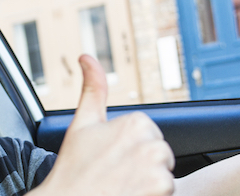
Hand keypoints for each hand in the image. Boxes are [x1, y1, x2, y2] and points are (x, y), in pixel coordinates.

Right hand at [31, 55, 174, 195]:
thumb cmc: (73, 169)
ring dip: (147, 183)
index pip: (148, 137)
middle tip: (115, 176)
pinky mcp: (162, 189)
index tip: (111, 160)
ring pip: (164, 174)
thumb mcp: (82, 125)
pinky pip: (166, 193)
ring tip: (121, 187)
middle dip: (141, 166)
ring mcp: (157, 168)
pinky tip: (129, 195)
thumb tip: (87, 57)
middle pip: (159, 155)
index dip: (130, 150)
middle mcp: (150, 142)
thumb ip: (93, 89)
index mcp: (135, 123)